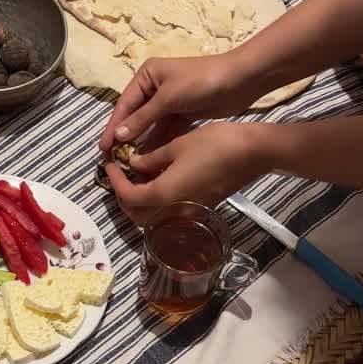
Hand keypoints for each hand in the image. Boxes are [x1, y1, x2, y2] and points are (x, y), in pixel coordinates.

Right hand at [99, 51, 256, 154]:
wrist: (240, 81)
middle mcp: (155, 88)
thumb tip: (119, 136)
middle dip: (125, 137)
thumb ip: (144, 117)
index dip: (113, 127)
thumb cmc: (201, 82)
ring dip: (141, 143)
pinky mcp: (183, 114)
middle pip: (135, 116)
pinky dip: (158, 143)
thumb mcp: (168, 98)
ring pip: (150, 126)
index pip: (125, 104)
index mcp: (147, 76)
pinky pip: (165, 131)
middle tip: (112, 159)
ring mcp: (169, 102)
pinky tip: (149, 160)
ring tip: (129, 164)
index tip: (103, 148)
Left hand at [107, 122, 271, 224]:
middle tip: (119, 176)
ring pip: (153, 218)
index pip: (128, 197)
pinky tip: (157, 180)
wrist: (252, 154)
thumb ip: (151, 159)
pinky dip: (157, 202)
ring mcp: (188, 213)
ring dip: (140, 202)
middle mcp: (174, 212)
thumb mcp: (176, 146)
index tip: (110, 165)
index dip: (115, 182)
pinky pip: (170, 213)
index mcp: (163, 195)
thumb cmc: (214, 145)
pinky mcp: (200, 209)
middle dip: (124, 198)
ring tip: (136, 177)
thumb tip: (134, 164)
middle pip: (138, 216)